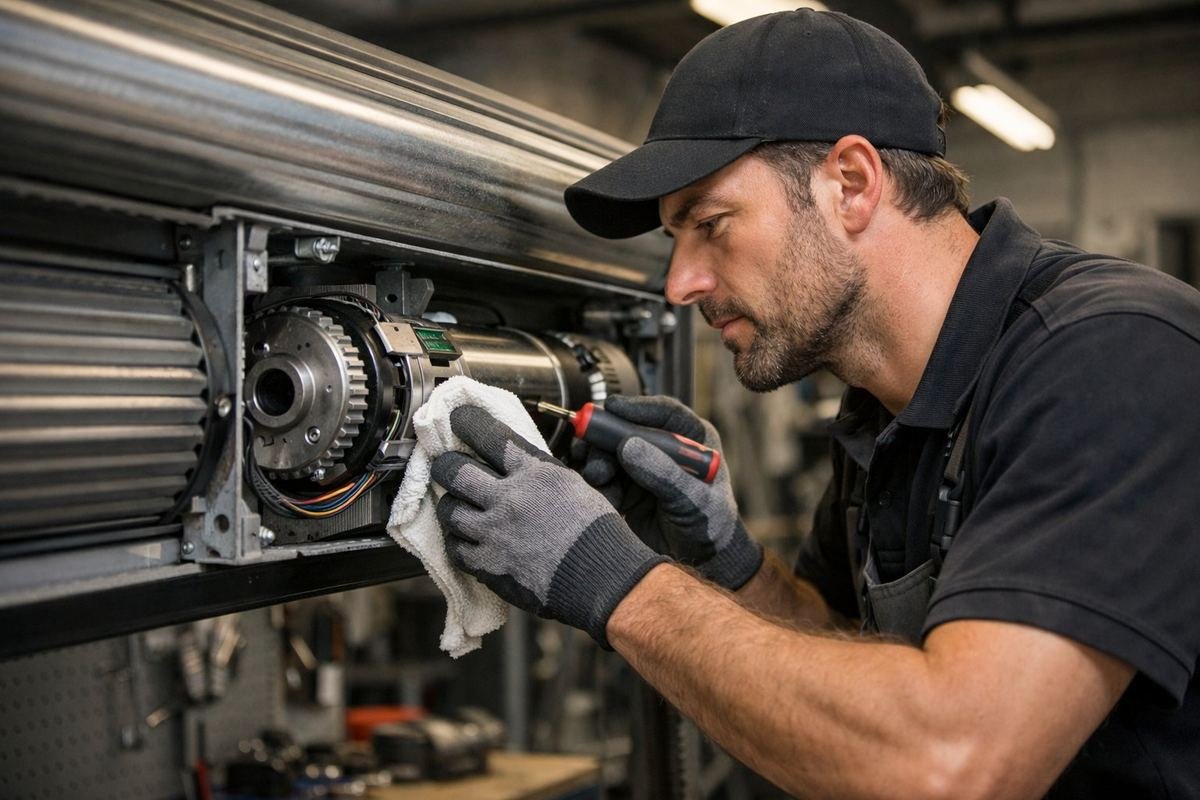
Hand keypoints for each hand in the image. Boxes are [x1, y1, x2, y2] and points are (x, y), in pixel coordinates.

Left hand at [432, 405, 668, 646]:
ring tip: (458, 507)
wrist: (602, 576)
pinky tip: (468, 540)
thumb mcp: (572, 484)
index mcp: (534, 472)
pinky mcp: (488, 565)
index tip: (457, 419)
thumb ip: (539, 473)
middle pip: (454, 471)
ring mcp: (495, 532)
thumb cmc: (596, 531)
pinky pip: (456, 548)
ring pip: (448, 510)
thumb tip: (515, 466)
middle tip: (446, 467)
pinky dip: (459, 542)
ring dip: (451, 506)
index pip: (488, 436)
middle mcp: (509, 498)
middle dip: (445, 466)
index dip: (467, 423)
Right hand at [599, 395, 761, 590]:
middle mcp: (665, 450)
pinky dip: (597, 485)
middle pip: (628, 429)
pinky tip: (607, 499)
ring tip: (598, 477)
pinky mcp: (626, 488)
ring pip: (609, 452)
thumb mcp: (693, 502)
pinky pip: (602, 477)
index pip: (665, 413)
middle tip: (588, 448)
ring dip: (597, 462)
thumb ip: (664, 474)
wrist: (702, 565)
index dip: (637, 407)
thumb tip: (630, 446)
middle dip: (605, 437)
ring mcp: (644, 468)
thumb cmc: (712, 529)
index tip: (612, 407)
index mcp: (692, 442)